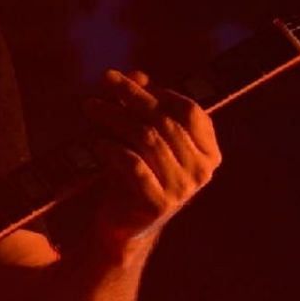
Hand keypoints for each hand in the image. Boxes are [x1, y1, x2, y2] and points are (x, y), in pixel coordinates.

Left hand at [82, 69, 221, 250]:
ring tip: (90, 106)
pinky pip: (133, 165)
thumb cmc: (136, 175)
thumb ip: (144, 106)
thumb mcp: (142, 138)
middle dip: (132, 97)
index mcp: (209, 153)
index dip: (158, 92)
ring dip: (115, 117)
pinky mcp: (157, 204)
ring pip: (148, 139)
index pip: (190, 111)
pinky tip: (96, 142)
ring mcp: (182, 190)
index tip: (126, 81)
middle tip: (104, 81)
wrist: (125, 226)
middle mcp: (202, 172)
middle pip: (165, 121)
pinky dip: (113, 150)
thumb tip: (136, 74)